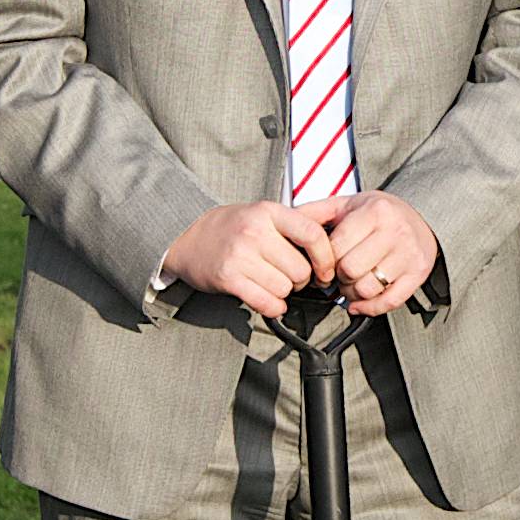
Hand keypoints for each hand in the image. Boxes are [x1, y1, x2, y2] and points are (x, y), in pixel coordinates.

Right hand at [162, 198, 339, 319]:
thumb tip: (333, 242)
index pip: (312, 234)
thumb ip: (295, 225)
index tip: (325, 270)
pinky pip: (267, 303)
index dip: (326, 258)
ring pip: (285, 288)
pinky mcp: (228, 278)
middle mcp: (255, 231)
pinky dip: (273, 307)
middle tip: (288, 276)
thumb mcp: (263, 214)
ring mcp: (240, 255)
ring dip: (284, 293)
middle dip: (300, 280)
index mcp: (269, 212)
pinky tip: (267, 299)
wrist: (186, 236)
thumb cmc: (231, 228)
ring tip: (271, 283)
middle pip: (300, 269)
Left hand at [309, 191, 441, 316]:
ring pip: (368, 289)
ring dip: (352, 293)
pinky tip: (360, 303)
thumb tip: (285, 217)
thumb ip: (316, 211)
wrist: (421, 218)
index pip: (337, 247)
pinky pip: (390, 302)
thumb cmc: (379, 213)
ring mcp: (409, 255)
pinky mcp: (417, 274)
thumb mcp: (349, 203)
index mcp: (375, 212)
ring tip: (351, 284)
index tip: (324, 262)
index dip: (324, 260)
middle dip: (338, 277)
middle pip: (351, 270)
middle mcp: (395, 232)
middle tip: (338, 274)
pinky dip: (370, 308)